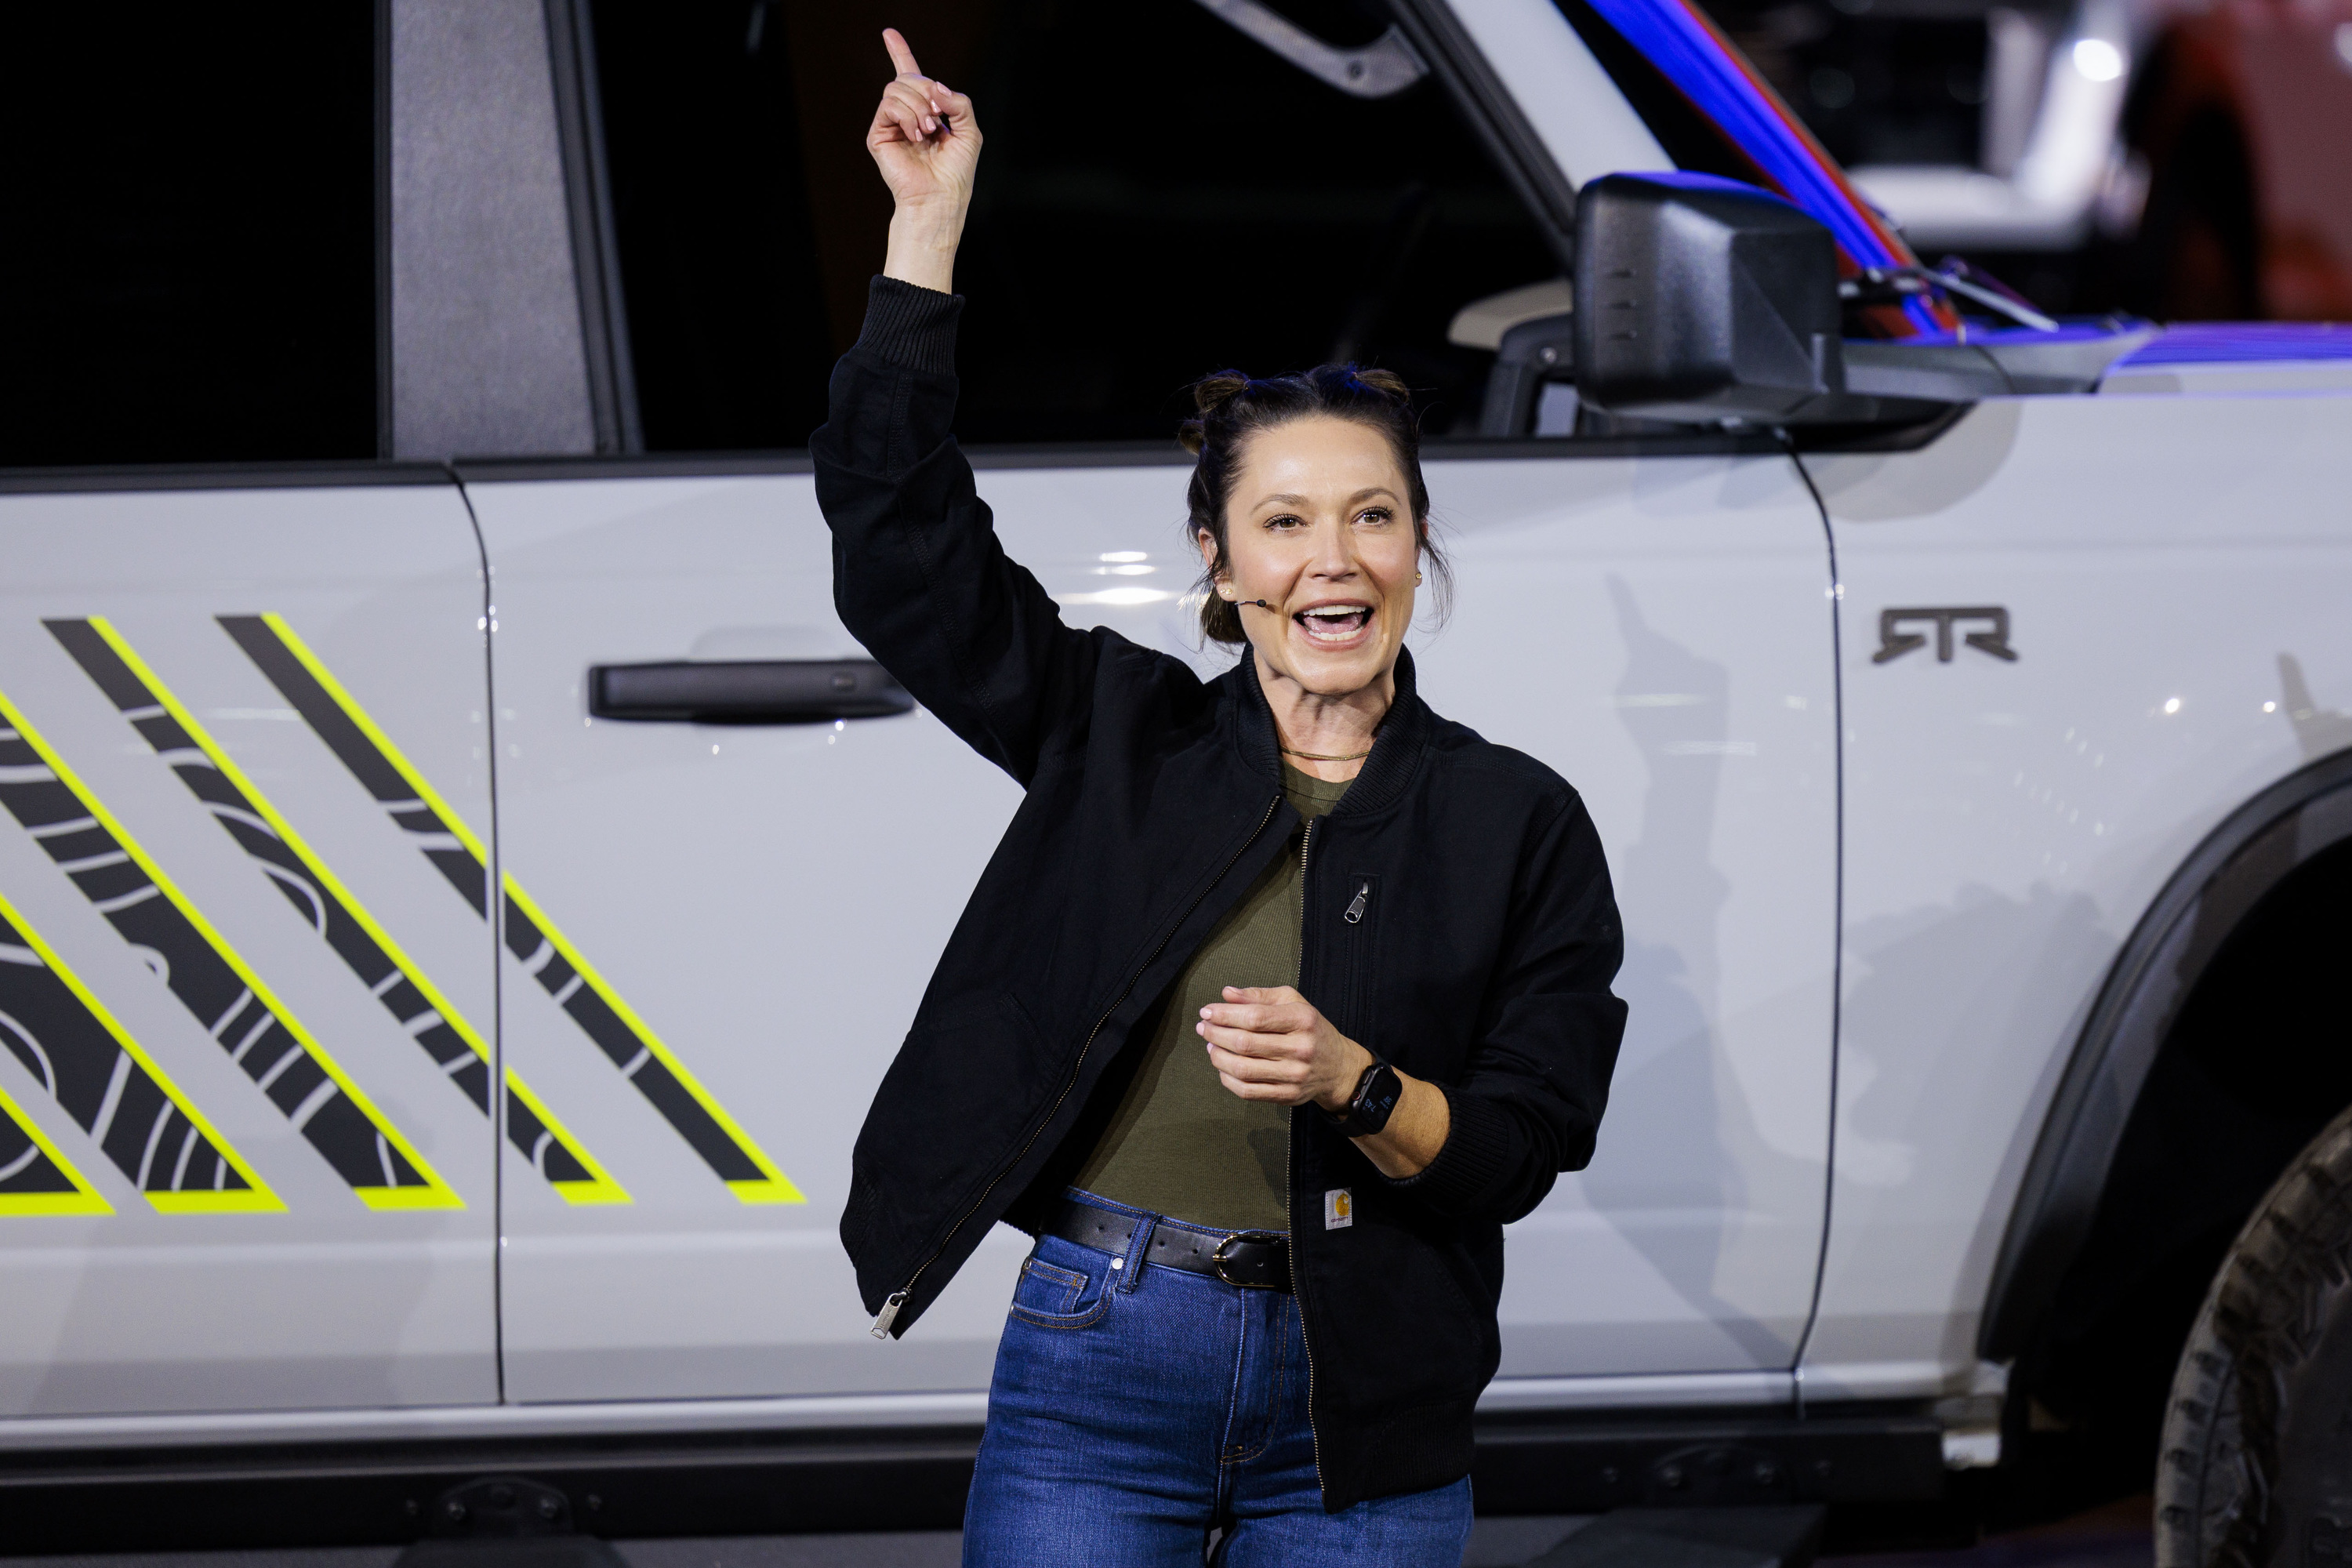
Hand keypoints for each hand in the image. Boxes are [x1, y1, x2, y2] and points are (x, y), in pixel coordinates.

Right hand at [868, 29, 979, 291]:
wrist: (940, 198)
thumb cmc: (956, 171)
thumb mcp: (970, 131)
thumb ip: (960, 103)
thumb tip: (937, 88)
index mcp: (925, 111)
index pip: (910, 77)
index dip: (900, 53)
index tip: (889, 33)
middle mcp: (905, 115)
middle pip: (908, 78)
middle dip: (926, 90)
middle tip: (937, 119)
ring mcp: (890, 124)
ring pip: (896, 88)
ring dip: (919, 106)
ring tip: (928, 131)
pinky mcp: (878, 135)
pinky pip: (889, 105)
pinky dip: (907, 115)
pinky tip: (916, 135)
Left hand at [1198, 986, 1371, 1111]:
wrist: (1338, 1066)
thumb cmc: (1310, 1028)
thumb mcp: (1293, 1002)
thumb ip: (1259, 996)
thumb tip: (1226, 994)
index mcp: (1303, 1020)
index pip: (1255, 1017)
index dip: (1225, 1014)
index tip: (1207, 1011)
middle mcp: (1301, 1048)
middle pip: (1245, 1043)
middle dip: (1216, 1034)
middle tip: (1203, 1027)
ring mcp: (1295, 1076)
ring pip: (1243, 1069)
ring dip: (1218, 1056)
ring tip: (1211, 1045)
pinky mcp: (1288, 1096)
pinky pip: (1248, 1091)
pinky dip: (1228, 1079)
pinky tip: (1222, 1066)